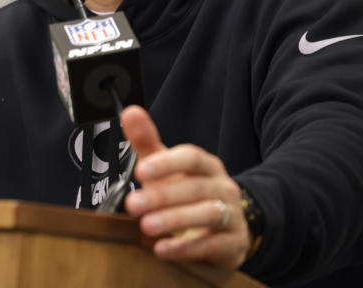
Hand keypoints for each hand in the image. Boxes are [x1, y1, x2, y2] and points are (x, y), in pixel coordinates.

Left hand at [121, 105, 251, 267]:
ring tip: (147, 226)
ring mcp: (232, 215)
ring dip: (175, 220)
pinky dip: (186, 248)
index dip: (167, 163)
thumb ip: (147, 142)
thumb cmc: (187, 194)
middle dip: (162, 196)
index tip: (140, 172)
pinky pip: (212, 245)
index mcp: (207, 166)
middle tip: (132, 205)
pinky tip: (162, 249)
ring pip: (208, 213)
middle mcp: (223, 187)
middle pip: (195, 187)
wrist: (224, 230)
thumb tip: (130, 112)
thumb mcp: (166, 169)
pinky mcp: (233, 244)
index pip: (192, 157)